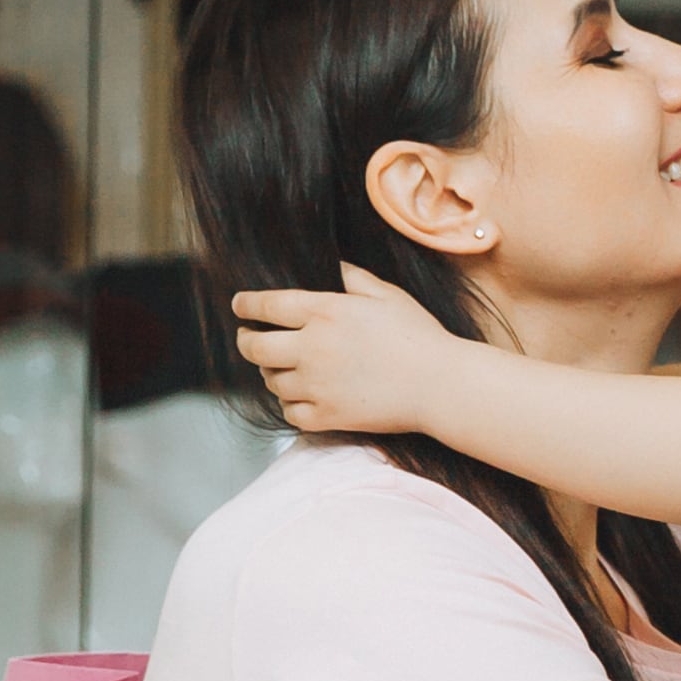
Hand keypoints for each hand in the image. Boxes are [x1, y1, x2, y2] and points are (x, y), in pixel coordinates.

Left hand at [231, 263, 460, 434]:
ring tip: (283, 367)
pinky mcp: (328, 416)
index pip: (266, 306)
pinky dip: (290, 404)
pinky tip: (300, 396)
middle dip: (246, 341)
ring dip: (272, 373)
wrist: (441, 385)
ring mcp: (318, 385)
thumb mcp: (387, 295)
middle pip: (254, 347)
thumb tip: (331, 265)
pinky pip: (290, 412)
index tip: (239, 306)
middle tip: (250, 339)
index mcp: (326, 312)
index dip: (246, 305)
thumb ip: (352, 278)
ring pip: (272, 381)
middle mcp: (313, 348)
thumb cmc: (419, 336)